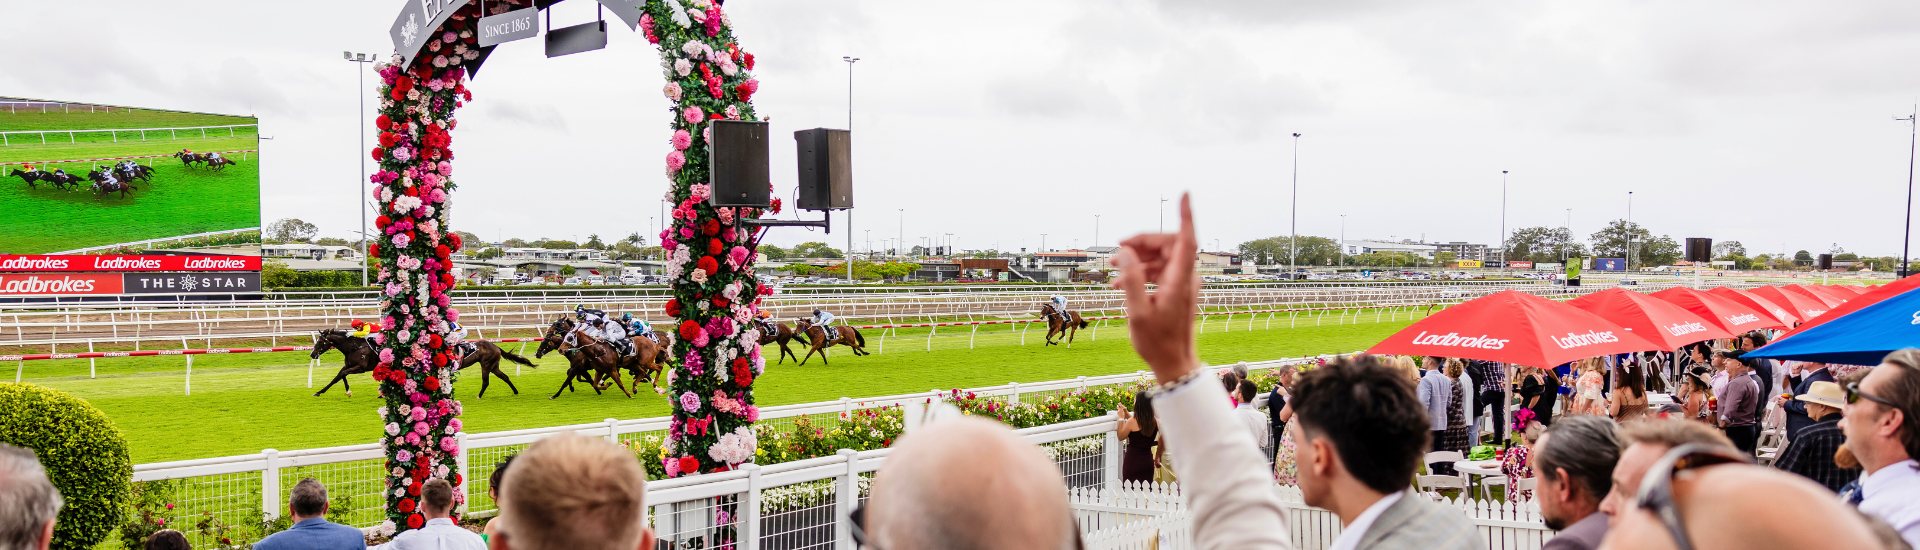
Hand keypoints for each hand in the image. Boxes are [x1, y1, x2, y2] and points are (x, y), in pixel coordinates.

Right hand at [1114, 193, 1199, 382]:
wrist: (1174, 364)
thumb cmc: (1157, 342)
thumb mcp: (1138, 311)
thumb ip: (1132, 279)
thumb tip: (1126, 252)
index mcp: (1181, 280)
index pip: (1186, 239)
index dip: (1186, 215)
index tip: (1185, 194)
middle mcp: (1185, 278)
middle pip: (1168, 244)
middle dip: (1142, 241)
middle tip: (1118, 248)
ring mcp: (1182, 284)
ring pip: (1162, 257)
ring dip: (1137, 259)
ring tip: (1113, 269)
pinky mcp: (1177, 291)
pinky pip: (1160, 271)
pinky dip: (1141, 272)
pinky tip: (1120, 283)